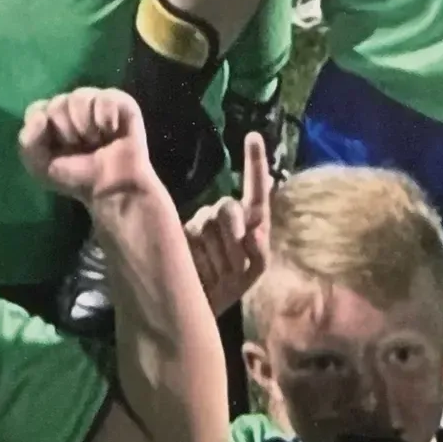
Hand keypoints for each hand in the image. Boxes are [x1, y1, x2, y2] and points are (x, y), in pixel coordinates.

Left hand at [18, 87, 157, 210]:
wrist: (112, 190)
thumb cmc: (77, 179)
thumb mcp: (41, 168)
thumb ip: (28, 142)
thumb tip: (41, 116)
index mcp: (51, 119)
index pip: (37, 109)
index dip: (42, 130)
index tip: (55, 148)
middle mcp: (72, 107)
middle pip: (57, 103)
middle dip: (66, 131)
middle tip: (81, 148)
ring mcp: (96, 102)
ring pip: (79, 98)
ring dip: (85, 126)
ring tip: (97, 142)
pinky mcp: (121, 103)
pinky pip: (105, 98)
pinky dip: (105, 118)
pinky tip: (111, 132)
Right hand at [184, 128, 272, 314]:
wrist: (198, 305)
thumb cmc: (231, 287)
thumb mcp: (252, 274)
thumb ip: (259, 253)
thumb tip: (255, 232)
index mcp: (250, 222)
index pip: (256, 190)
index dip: (254, 163)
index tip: (253, 136)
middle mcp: (225, 216)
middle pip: (228, 209)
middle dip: (232, 235)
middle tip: (233, 266)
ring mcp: (202, 222)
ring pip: (208, 225)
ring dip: (216, 254)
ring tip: (216, 275)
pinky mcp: (182, 232)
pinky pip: (192, 237)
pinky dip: (200, 257)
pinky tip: (199, 270)